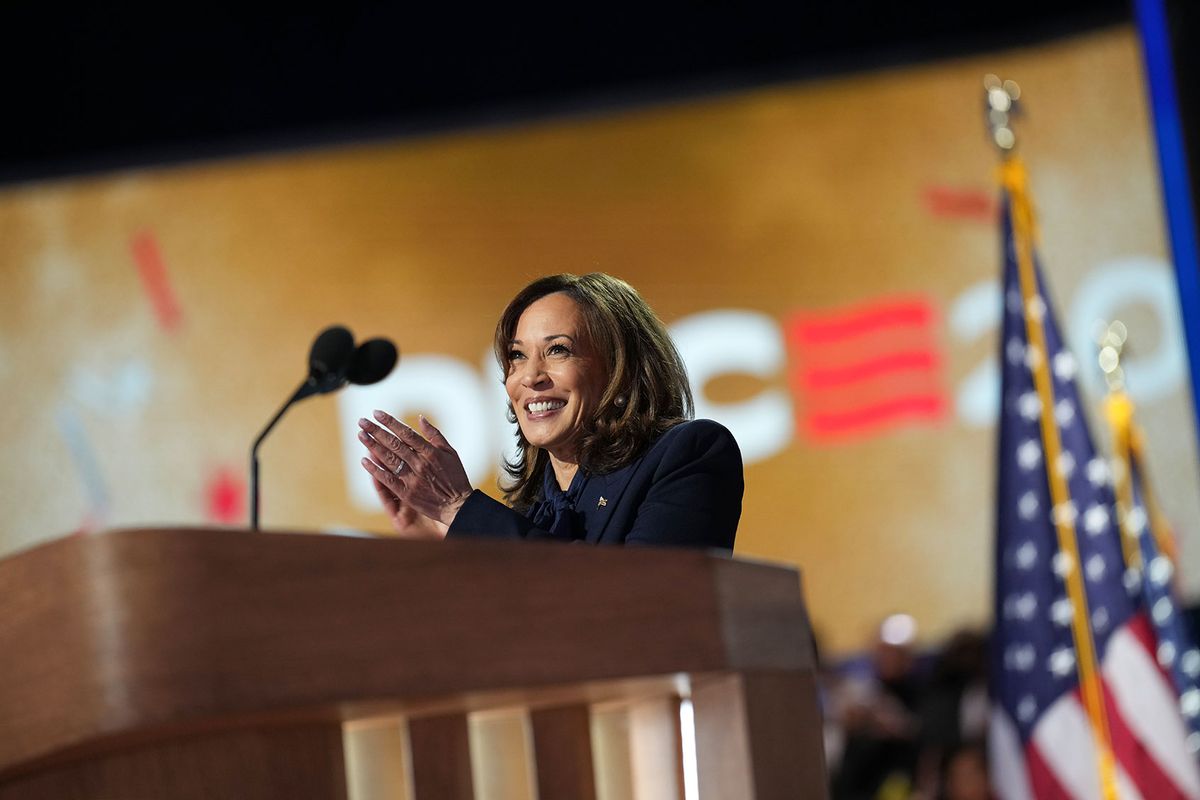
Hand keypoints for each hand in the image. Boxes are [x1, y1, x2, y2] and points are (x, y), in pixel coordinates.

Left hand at [357, 410, 472, 528]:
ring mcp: (412, 479)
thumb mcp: (450, 452)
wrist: (458, 505)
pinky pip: (387, 479)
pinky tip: (364, 460)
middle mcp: (420, 463)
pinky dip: (375, 469)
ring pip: (388, 459)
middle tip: (362, 421)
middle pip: (393, 443)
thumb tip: (421, 418)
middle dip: (376, 431)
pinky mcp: (406, 493)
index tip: (377, 413)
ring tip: (361, 435)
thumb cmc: (455, 477)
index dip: (390, 422)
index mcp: (431, 452)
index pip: (406, 433)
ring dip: (372, 446)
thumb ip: (435, 435)